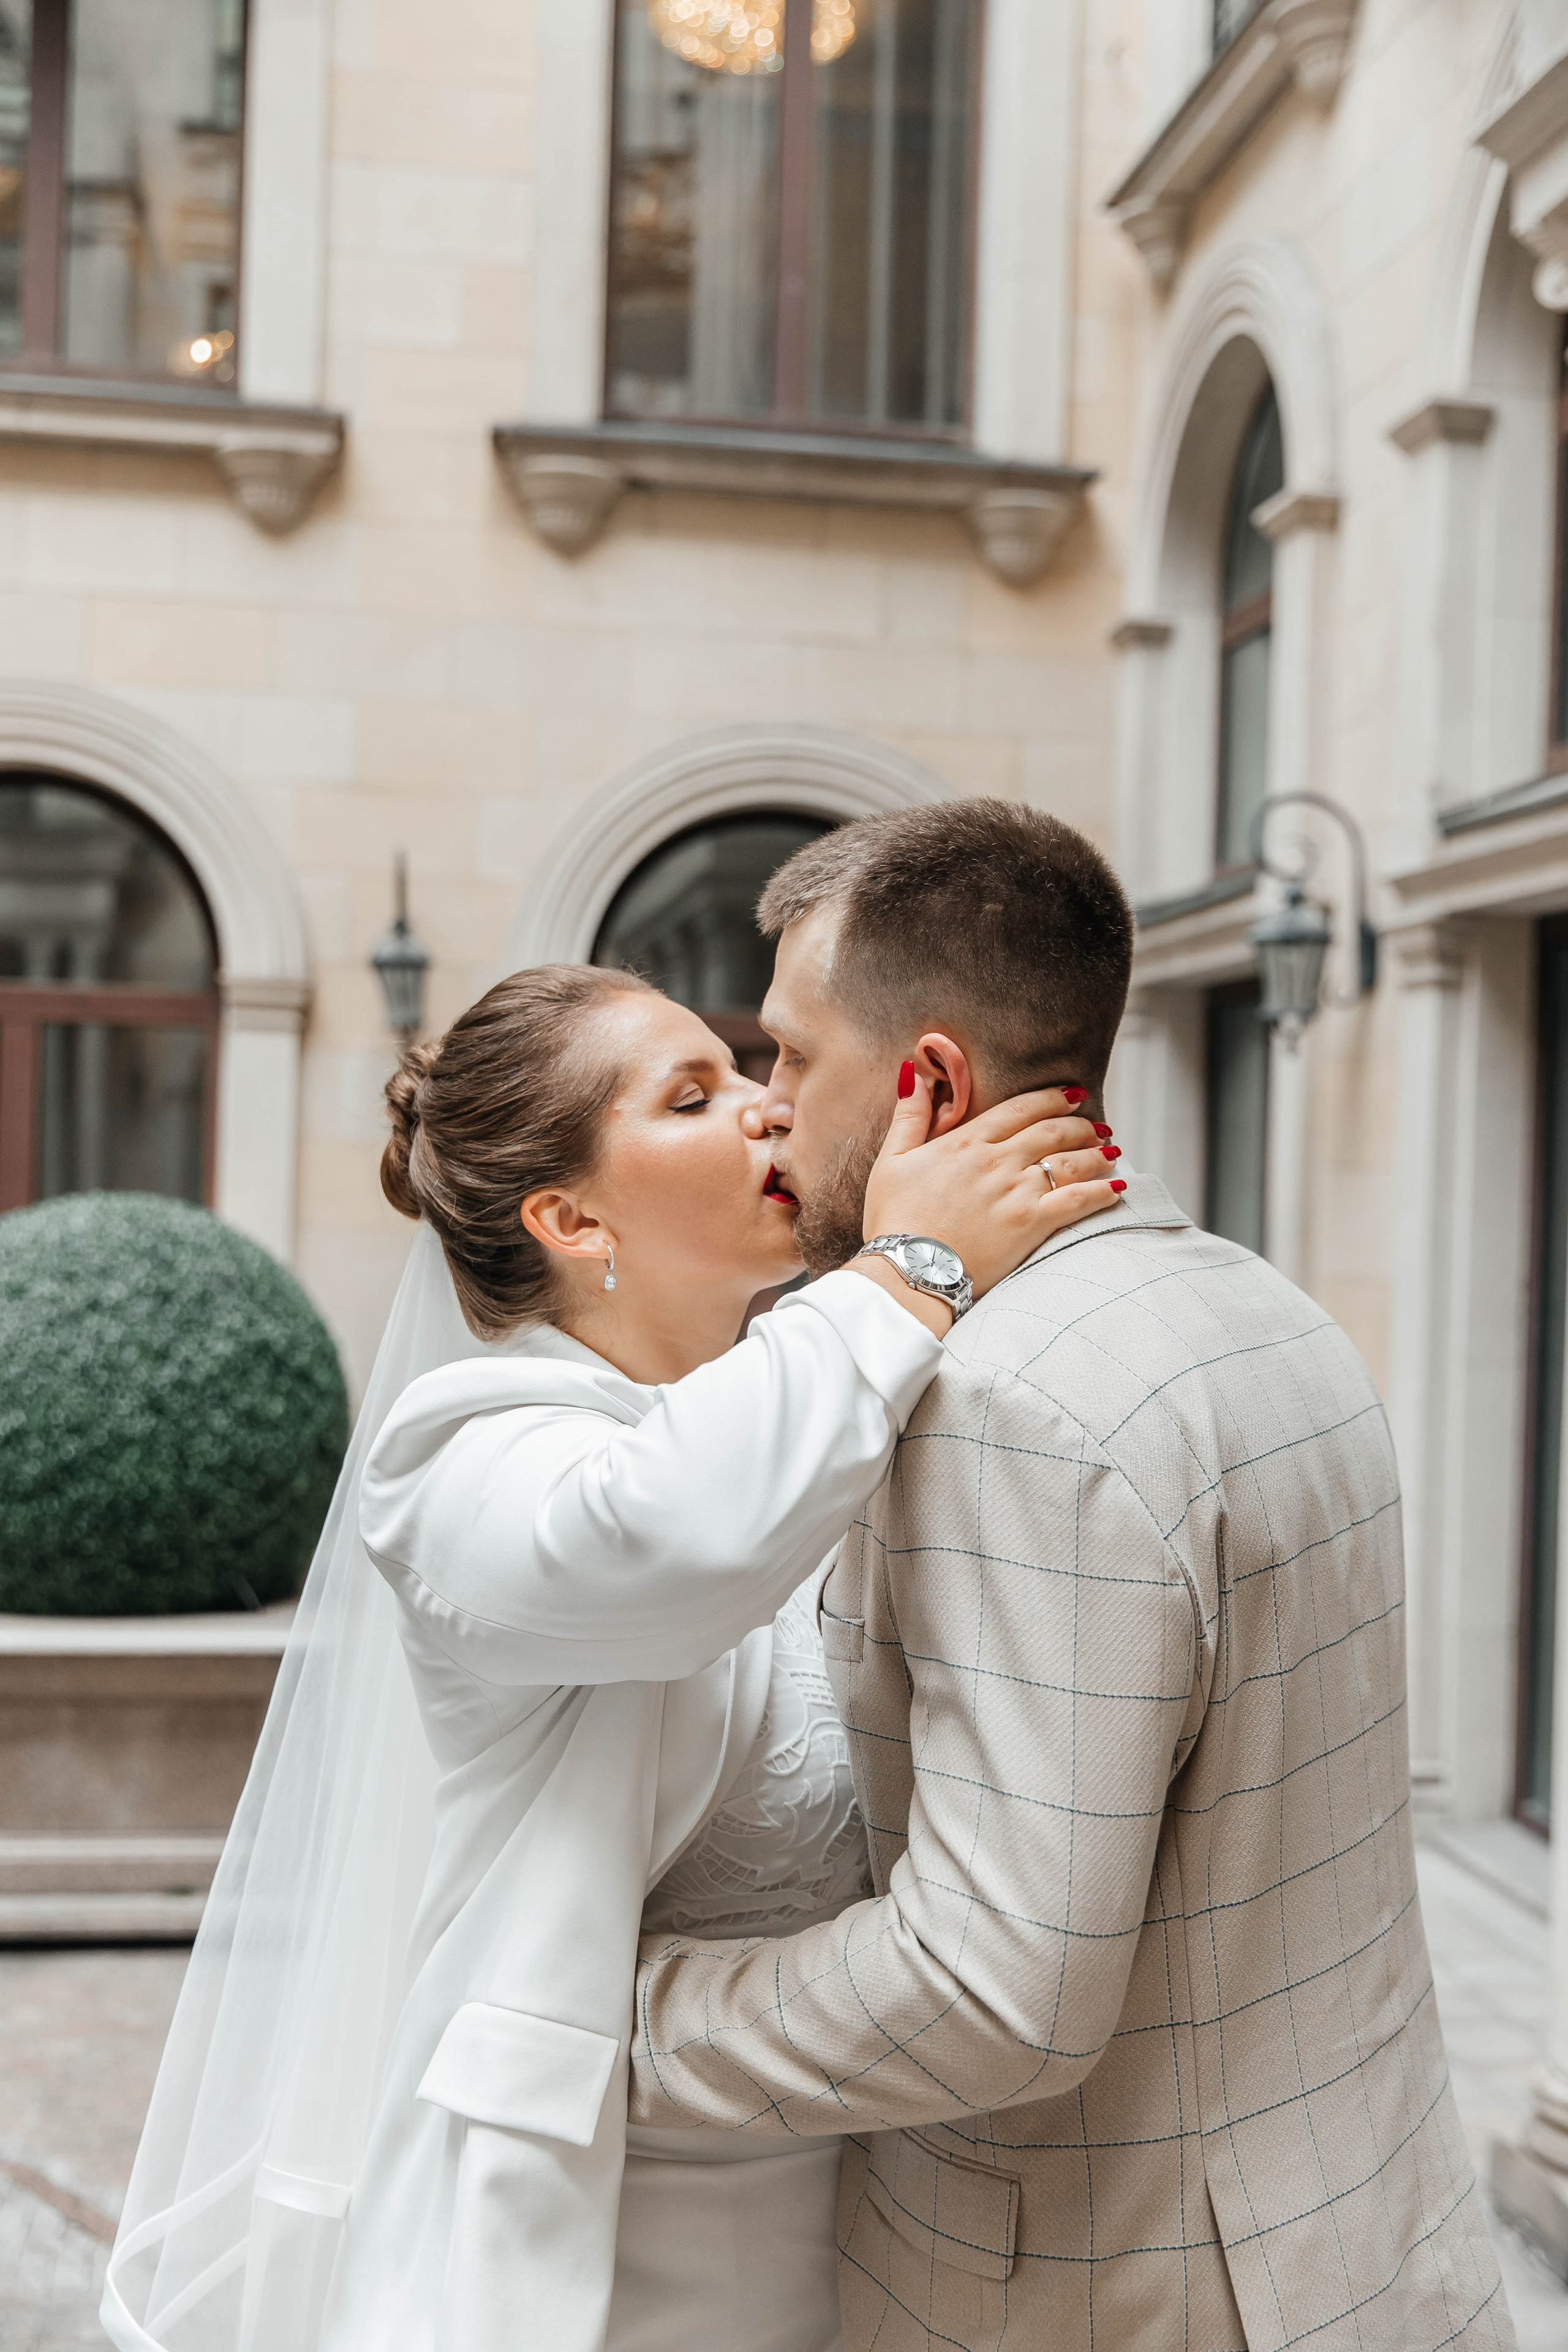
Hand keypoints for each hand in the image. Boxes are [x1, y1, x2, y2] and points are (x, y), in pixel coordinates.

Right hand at [857, 1073, 1123, 1310]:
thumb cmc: (894, 1219)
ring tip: (1111, 1151)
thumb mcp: (891, 1160)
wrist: (908, 1270)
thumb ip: (909, 1116)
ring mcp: (1017, 1192)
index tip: (1072, 1094)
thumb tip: (914, 1072)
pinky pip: (1076, 1201)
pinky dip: (1101, 1192)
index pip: (1020, 1109)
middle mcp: (997, 1161)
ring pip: (1068, 1162)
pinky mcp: (1030, 1224)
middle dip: (1079, 1124)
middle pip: (1051, 1131)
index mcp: (966, 1142)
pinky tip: (1117, 1188)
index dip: (1051, 1098)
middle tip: (1097, 1124)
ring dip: (1095, 1153)